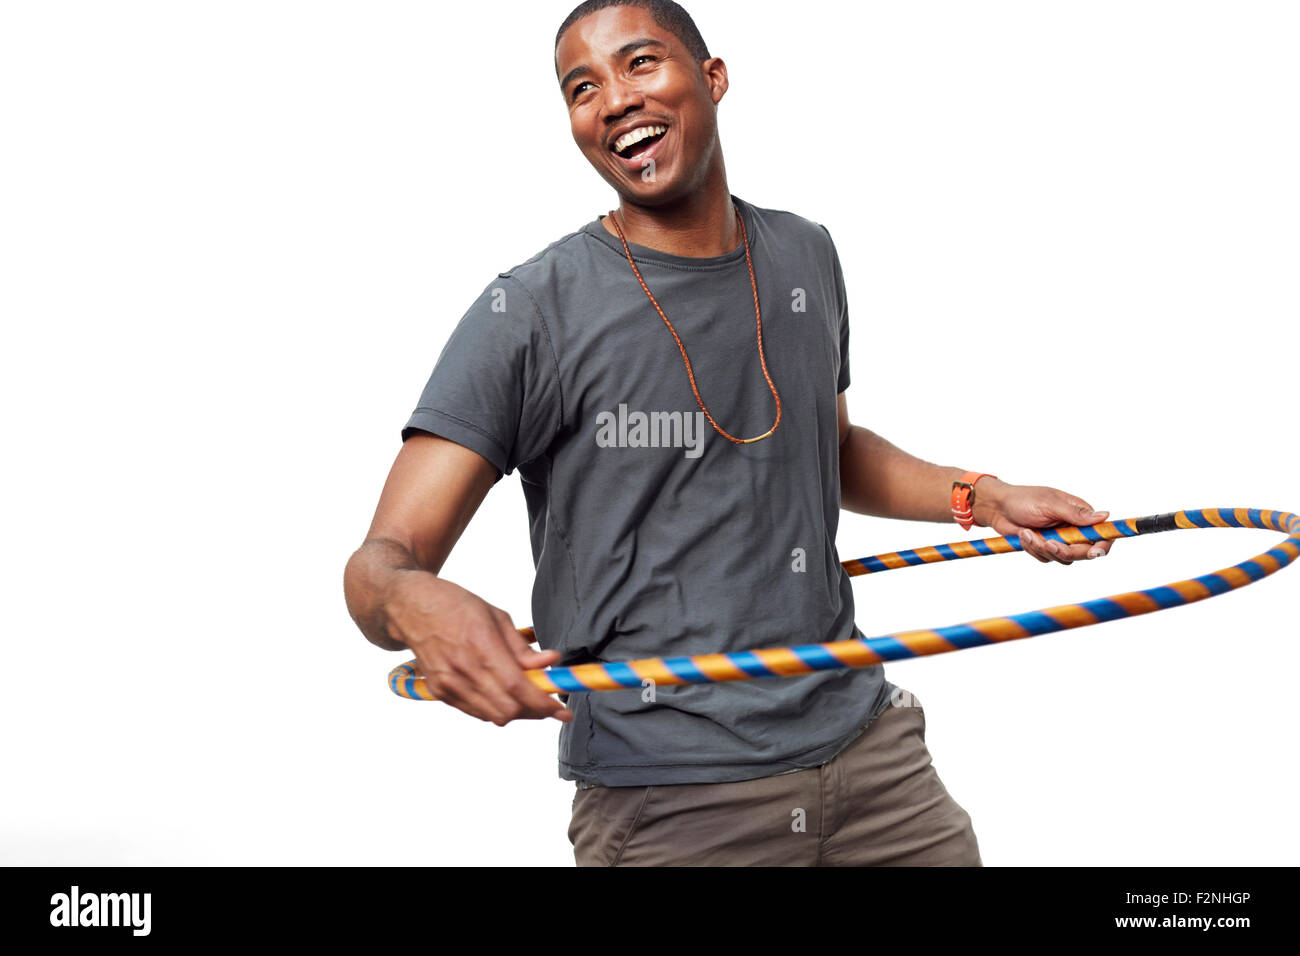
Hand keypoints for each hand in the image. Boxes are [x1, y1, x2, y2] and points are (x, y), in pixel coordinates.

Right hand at [383, 572, 572, 724]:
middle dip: (534, 710)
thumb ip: (522, 647)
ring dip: (515, 711)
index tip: (562, 710)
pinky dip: (494, 708)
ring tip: (525, 696)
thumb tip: (549, 662)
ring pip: (492, 716)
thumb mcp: (495, 615)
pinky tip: (500, 692)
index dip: (543, 703)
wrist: (410, 608)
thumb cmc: (455, 605)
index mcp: (480, 644)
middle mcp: (462, 668)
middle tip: (548, 701)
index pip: (517, 686)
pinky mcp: (439, 691)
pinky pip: (475, 712)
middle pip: (507, 709)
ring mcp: (448, 683)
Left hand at [973, 480, 1114, 564]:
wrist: (997, 508)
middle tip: (1048, 543)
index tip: (1094, 552)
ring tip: (1027, 533)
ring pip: (1064, 558)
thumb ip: (1076, 514)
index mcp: (1080, 513)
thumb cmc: (1023, 499)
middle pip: (1084, 552)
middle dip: (1065, 550)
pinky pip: (1046, 558)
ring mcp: (1060, 539)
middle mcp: (1074, 528)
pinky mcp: (1045, 547)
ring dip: (1043, 548)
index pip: (1102, 533)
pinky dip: (1033, 549)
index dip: (1103, 545)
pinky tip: (1023, 535)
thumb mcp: (1050, 504)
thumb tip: (1105, 516)